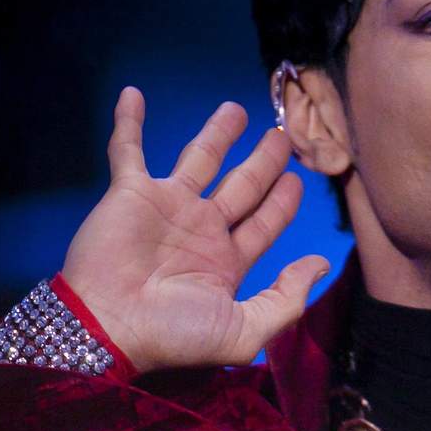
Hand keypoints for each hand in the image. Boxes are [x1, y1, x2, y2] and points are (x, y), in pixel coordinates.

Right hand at [61, 87, 330, 372]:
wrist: (108, 327)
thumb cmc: (174, 334)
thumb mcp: (244, 331)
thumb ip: (287, 298)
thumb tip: (322, 266)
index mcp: (226, 260)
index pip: (264, 222)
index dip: (282, 201)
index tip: (300, 177)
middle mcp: (200, 229)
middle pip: (241, 185)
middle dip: (263, 161)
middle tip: (282, 136)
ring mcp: (165, 207)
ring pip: (198, 159)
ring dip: (216, 133)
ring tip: (236, 109)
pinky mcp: (129, 193)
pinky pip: (128, 150)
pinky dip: (129, 123)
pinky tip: (133, 95)